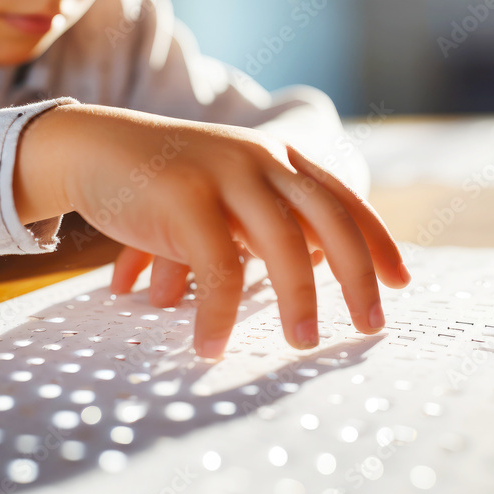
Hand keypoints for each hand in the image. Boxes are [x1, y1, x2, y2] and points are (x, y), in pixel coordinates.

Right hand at [14, 103, 410, 358]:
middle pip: (330, 218)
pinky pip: (218, 267)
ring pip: (283, 244)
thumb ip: (263, 222)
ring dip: (299, 300)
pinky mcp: (185, 198)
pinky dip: (219, 313)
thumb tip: (304, 276)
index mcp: (276, 156)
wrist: (92, 147)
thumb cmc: (163, 180)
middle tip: (371, 324)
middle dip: (357, 274)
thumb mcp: (224, 190)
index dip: (377, 242)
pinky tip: (212, 346)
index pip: (343, 199)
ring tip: (305, 343)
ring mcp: (225, 174)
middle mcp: (261, 158)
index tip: (401, 283)